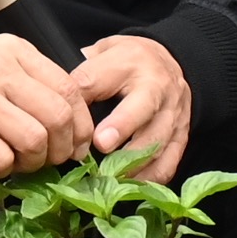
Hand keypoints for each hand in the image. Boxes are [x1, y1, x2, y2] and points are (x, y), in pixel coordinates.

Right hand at [0, 36, 96, 176]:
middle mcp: (0, 71)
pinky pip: (0, 160)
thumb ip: (31, 80)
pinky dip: (1, 170)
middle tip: (52, 159)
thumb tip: (74, 121)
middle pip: (57, 117)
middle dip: (63, 148)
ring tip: (18, 162)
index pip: (68, 88)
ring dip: (33, 162)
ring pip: (33, 141)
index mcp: (14, 52)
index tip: (79, 143)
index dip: (82, 123)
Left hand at [69, 33, 193, 180]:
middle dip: (122, 126)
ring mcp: (173, 112)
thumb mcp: (102, 52)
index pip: (100, 76)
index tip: (69, 115)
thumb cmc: (126, 62)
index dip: (84, 94)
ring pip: (157, 139)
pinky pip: (169, 160)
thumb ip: (81, 72)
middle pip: (141, 106)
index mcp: (129, 61)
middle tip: (100, 145)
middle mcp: (157, 86)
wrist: (170, 62)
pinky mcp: (182, 136)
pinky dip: (150, 177)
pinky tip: (130, 185)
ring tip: (109, 176)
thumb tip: (54, 95)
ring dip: (133, 161)